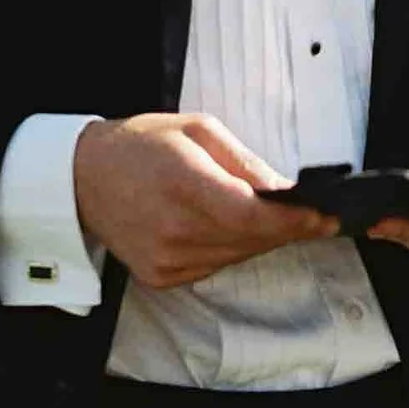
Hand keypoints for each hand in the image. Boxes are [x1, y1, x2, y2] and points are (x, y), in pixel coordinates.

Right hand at [73, 112, 336, 290]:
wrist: (84, 178)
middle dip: (289, 228)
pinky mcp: (161, 276)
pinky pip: (216, 265)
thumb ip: (245, 162)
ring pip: (238, 255)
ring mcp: (164, 259)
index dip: (292, 219)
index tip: (324, 215)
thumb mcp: (198, 130)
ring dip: (263, 238)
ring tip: (277, 217)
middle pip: (250, 238)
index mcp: (181, 183)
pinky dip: (234, 248)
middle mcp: (171, 229)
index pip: (249, 214)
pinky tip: (232, 228)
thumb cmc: (142, 145)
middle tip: (317, 216)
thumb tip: (285, 189)